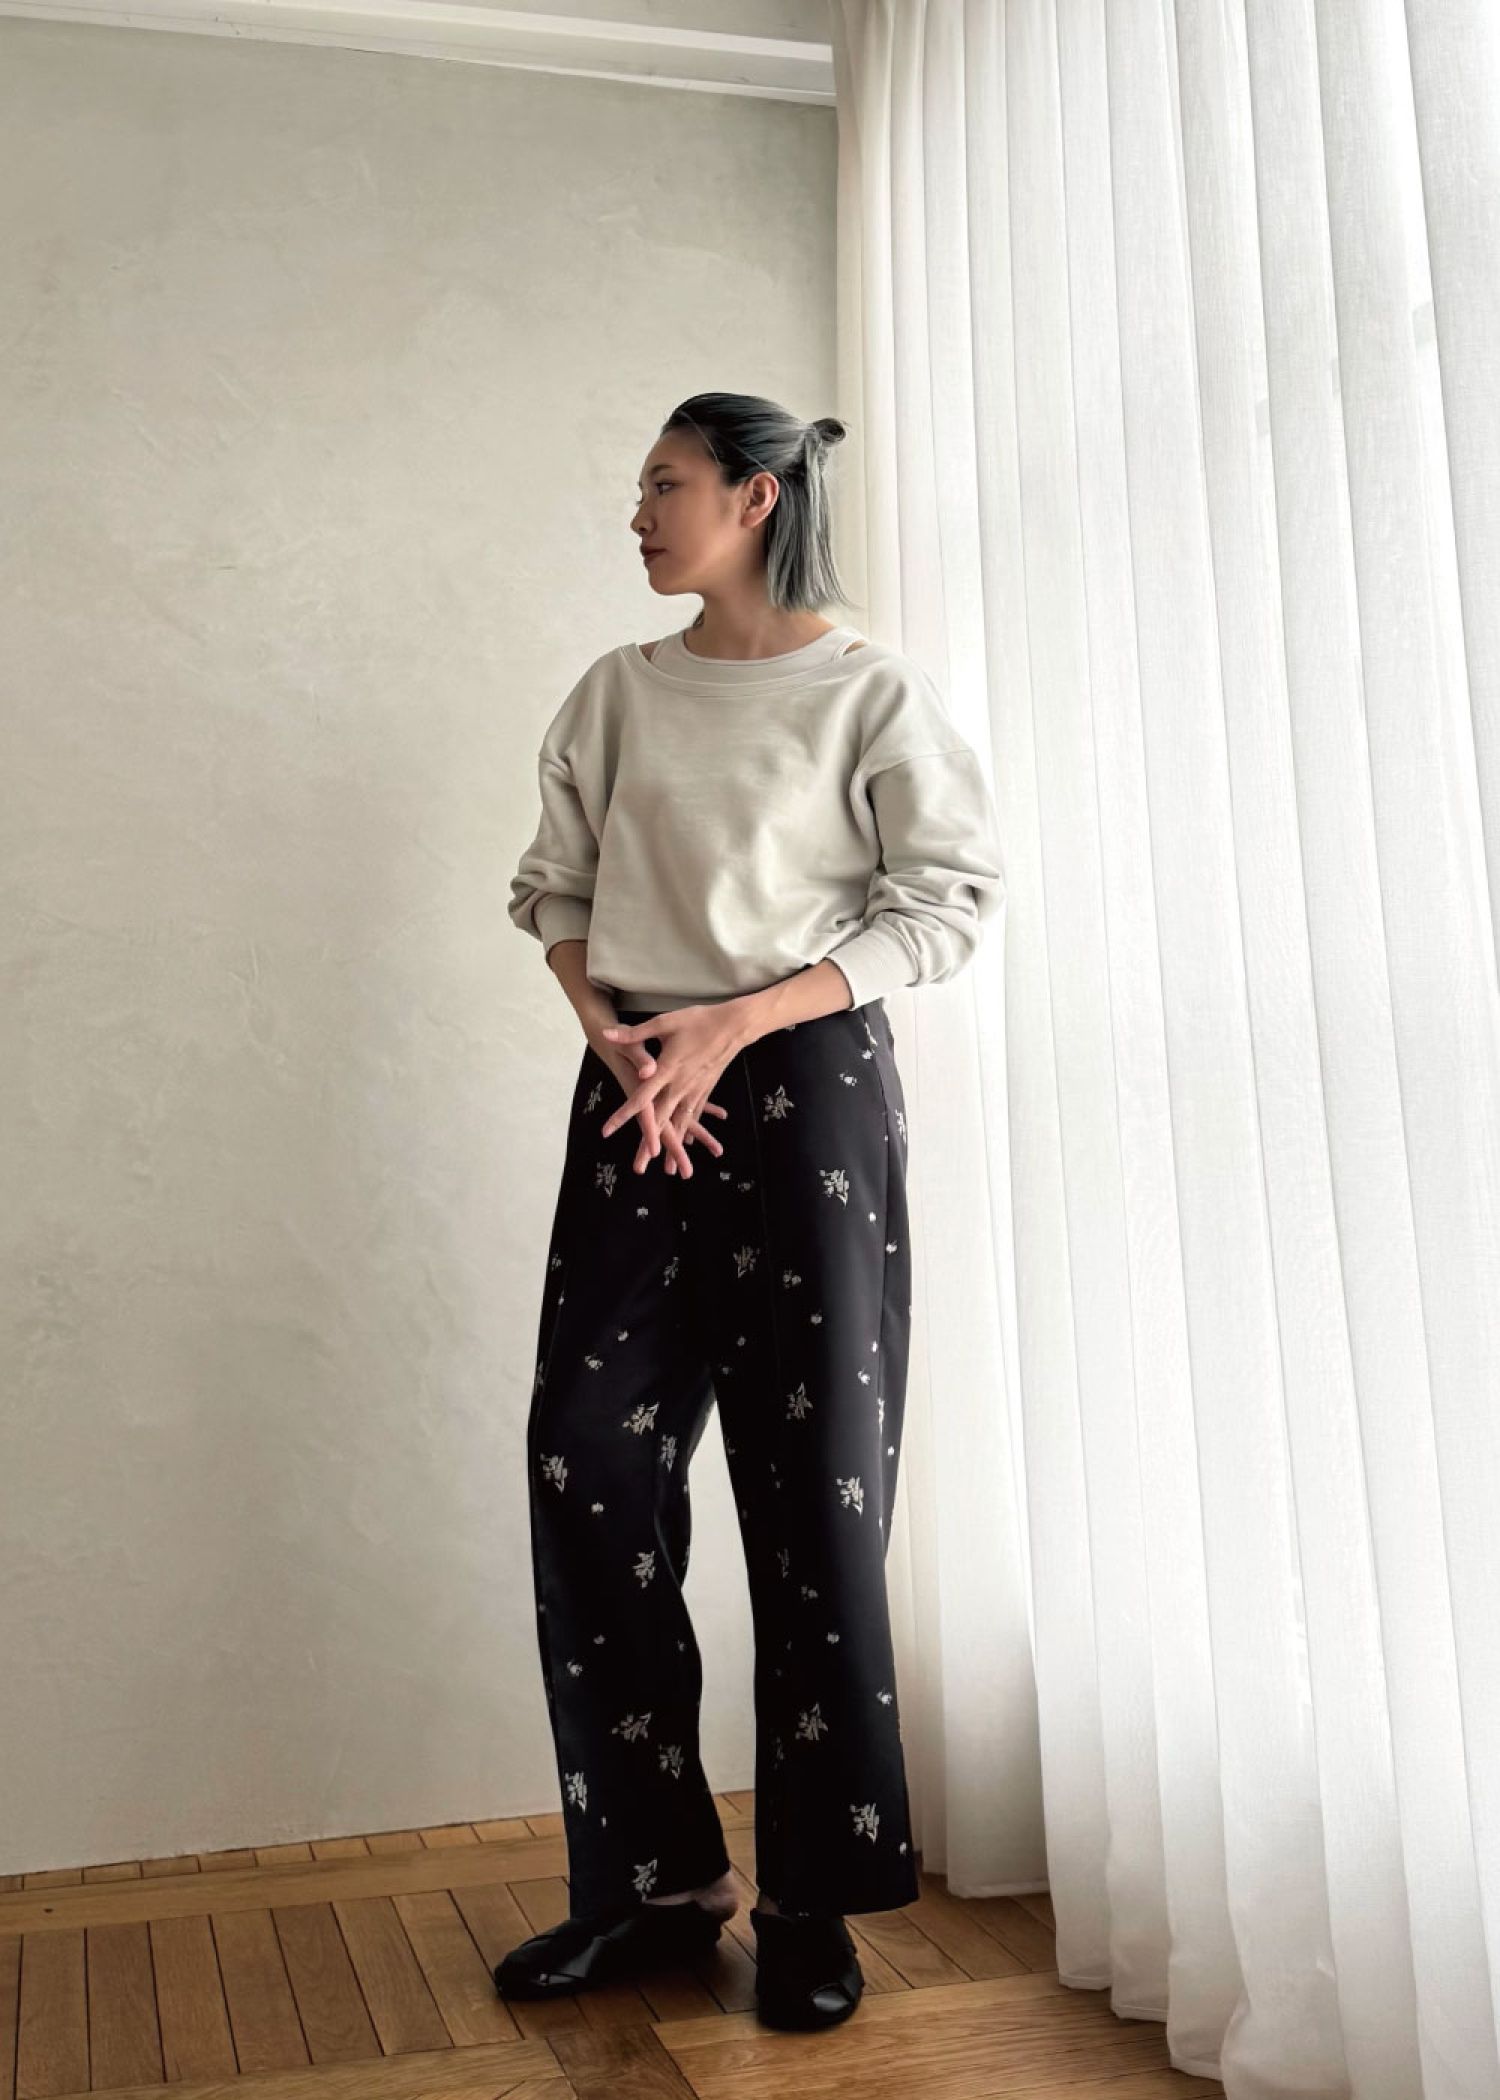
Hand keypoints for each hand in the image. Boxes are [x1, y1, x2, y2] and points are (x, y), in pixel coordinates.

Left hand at [598, 1002, 753, 1179]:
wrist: (734, 1025)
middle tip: (639, 1168)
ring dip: (675, 1147)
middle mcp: (680, 1087)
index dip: (623, 1115)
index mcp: (667, 1071)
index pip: (640, 1099)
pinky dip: (690, 1132)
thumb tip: (605, 1035)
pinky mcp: (704, 1090)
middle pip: (661, 1121)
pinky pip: (694, 1116)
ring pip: (681, 1125)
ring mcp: (695, 1091)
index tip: (607, 1131)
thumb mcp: (663, 1023)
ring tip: (670, 1170)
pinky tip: (689, 1144)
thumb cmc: (697, 1021)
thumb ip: (634, 1034)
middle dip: (649, 1146)